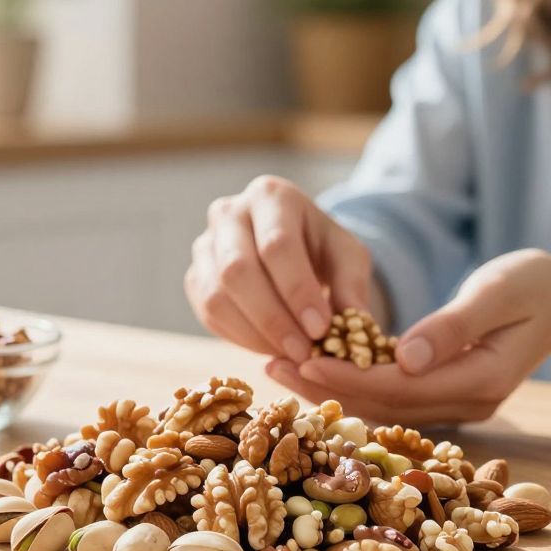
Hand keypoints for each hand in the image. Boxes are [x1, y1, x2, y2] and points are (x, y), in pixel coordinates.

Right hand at [185, 175, 375, 361]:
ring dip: (255, 334)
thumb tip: (355, 324)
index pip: (277, 245)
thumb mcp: (348, 257)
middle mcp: (229, 213)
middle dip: (273, 319)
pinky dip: (240, 338)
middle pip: (238, 270)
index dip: (298, 291)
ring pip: (216, 296)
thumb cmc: (321, 248)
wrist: (291, 247)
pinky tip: (270, 348)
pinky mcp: (195, 277)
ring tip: (290, 354)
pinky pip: (208, 314)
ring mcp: (205, 245)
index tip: (321, 329)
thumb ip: (352, 286)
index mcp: (271, 196)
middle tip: (303, 353)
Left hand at [264, 249, 550, 425]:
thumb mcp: (499, 293)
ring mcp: (457, 404)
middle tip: (272, 364)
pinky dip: (352, 382)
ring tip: (279, 365)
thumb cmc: (536, 284)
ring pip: (382, 406)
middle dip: (325, 387)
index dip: (350, 376)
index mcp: (481, 381)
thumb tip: (405, 356)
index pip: (402, 388)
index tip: (304, 356)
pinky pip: (391, 397)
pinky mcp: (447, 394)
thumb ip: (453, 325)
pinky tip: (315, 364)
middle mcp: (466, 403)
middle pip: (384, 405)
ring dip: (331, 388)